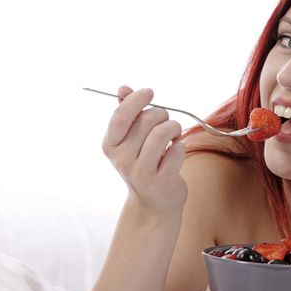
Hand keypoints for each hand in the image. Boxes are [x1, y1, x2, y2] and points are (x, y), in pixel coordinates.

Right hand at [102, 86, 187, 211]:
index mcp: (110, 145)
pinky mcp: (161, 181)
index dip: (137, 99)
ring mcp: (141, 172)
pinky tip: (175, 153)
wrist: (153, 202)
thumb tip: (123, 88)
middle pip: (147, 120)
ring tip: (174, 134)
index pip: (121, 115)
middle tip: (166, 122)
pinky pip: (177, 150)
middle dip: (163, 115)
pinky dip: (180, 147)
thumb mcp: (131, 140)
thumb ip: (128, 113)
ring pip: (163, 133)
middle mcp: (122, 159)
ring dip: (174, 128)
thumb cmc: (144, 162)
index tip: (150, 92)